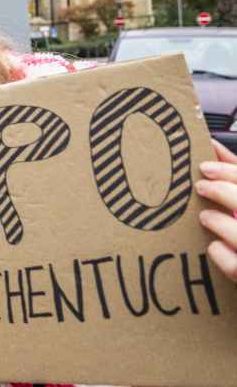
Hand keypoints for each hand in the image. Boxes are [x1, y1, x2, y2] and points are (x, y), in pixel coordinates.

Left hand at [197, 140, 236, 283]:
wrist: (236, 288)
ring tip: (206, 218)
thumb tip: (212, 146)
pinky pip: (234, 265)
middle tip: (201, 187)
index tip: (204, 167)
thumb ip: (236, 174)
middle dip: (224, 192)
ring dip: (220, 222)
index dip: (230, 171)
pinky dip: (220, 253)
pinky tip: (214, 246)